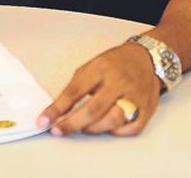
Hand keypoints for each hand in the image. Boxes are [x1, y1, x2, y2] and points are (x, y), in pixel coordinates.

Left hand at [38, 43, 160, 136]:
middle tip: (58, 130)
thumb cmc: (115, 63)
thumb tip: (58, 111)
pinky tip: (108, 126)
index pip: (75, 91)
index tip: (44, 120)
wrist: (146, 58)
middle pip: (93, 110)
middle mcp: (119, 82)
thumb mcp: (91, 67)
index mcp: (101, 68)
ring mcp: (135, 96)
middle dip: (72, 124)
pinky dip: (116, 132)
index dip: (57, 108)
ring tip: (83, 127)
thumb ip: (76, 88)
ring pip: (112, 121)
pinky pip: (130, 129)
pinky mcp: (147, 109)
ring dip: (93, 129)